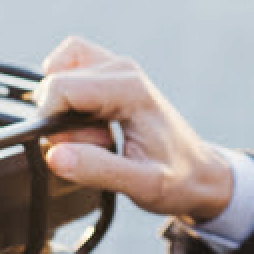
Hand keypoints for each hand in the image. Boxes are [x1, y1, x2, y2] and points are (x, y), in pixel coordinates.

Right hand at [35, 36, 233, 222]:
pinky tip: (90, 124)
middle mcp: (122, 69)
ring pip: (58, 71)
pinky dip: (67, 97)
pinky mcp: (111, 74)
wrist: (200, 173)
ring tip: (96, 135)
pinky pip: (69, 70)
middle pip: (56, 82)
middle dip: (61, 120)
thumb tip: (55, 155)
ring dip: (64, 107)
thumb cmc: (178, 178)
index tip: (80, 148)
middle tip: (98, 145)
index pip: (59, 87)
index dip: (53, 123)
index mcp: (130, 89)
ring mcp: (117, 68)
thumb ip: (97, 170)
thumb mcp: (142, 185)